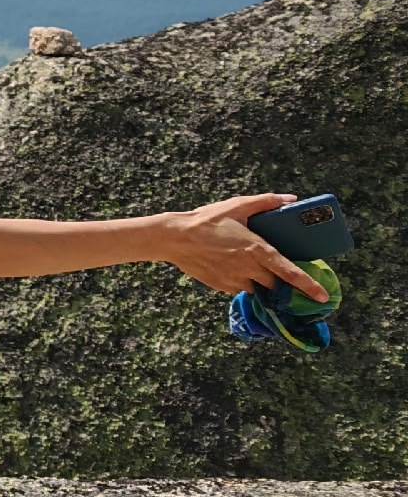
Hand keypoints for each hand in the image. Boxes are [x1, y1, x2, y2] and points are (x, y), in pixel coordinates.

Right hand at [161, 194, 328, 300]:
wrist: (174, 238)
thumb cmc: (207, 220)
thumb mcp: (238, 205)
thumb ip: (267, 202)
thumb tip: (292, 199)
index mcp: (258, 250)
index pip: (290, 273)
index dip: (309, 286)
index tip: (322, 297)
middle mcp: (249, 268)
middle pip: (275, 285)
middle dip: (279, 281)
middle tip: (277, 271)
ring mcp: (234, 279)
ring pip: (257, 288)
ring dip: (259, 281)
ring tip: (249, 266)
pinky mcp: (220, 285)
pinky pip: (239, 288)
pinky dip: (241, 282)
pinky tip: (231, 268)